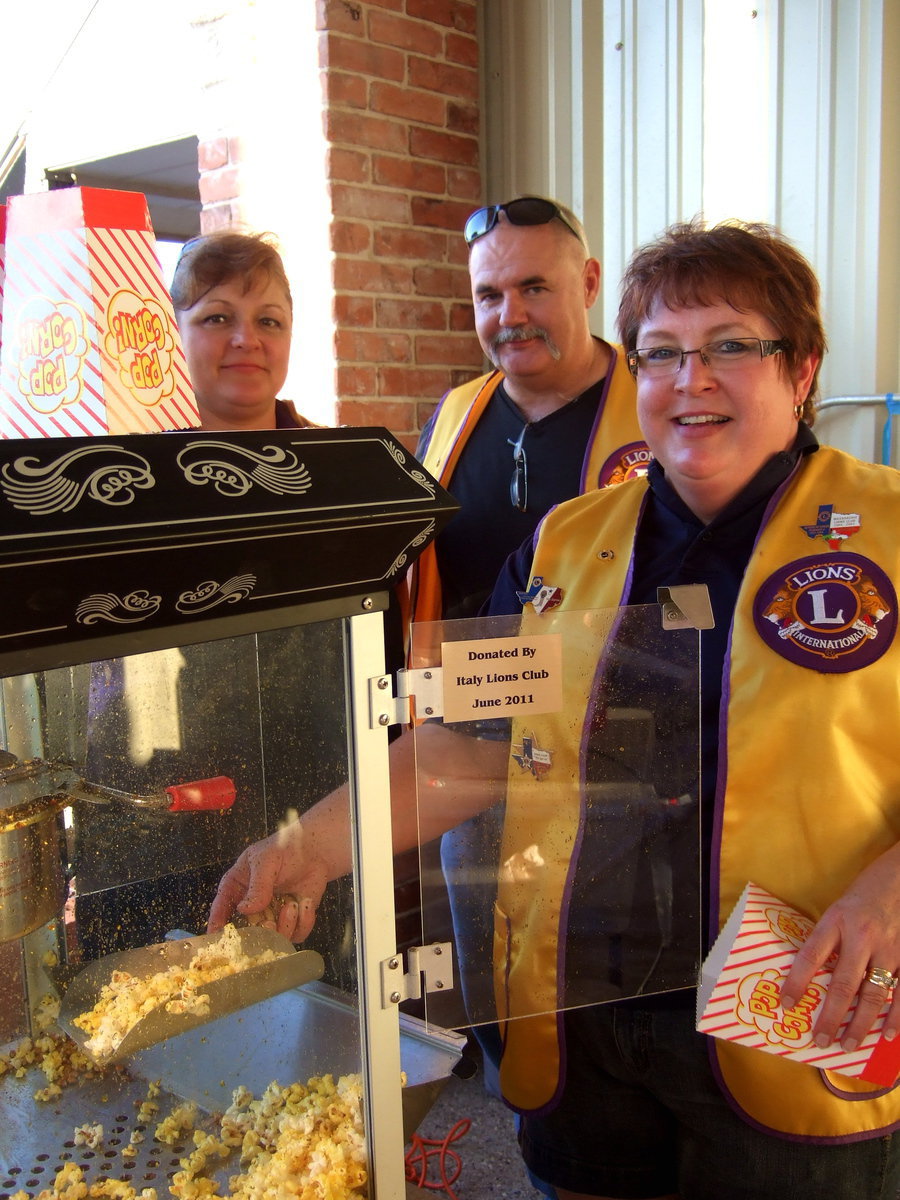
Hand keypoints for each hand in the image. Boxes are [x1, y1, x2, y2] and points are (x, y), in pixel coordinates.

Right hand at [207, 821, 328, 942]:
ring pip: (273, 938)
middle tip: (269, 921)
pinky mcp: (294, 920)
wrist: (314, 848)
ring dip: (285, 925)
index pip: (221, 907)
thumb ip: (257, 886)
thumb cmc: (284, 848)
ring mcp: (273, 914)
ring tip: (293, 905)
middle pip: (248, 931)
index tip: (217, 936)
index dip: (217, 923)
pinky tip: (306, 903)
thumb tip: (244, 909)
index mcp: (238, 886)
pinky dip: (303, 923)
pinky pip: (296, 935)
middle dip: (259, 931)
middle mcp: (253, 905)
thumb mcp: (266, 860)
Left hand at [779, 846, 899, 1049]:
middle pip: (842, 984)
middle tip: (821, 1041)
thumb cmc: (865, 891)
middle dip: (830, 1017)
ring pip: (873, 994)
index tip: (785, 1005)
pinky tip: (888, 1034)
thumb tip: (814, 974)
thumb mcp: (839, 907)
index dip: (796, 983)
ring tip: (849, 1045)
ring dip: (860, 1024)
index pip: (810, 957)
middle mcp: (861, 936)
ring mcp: (888, 948)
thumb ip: (830, 938)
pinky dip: (897, 1016)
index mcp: (836, 920)